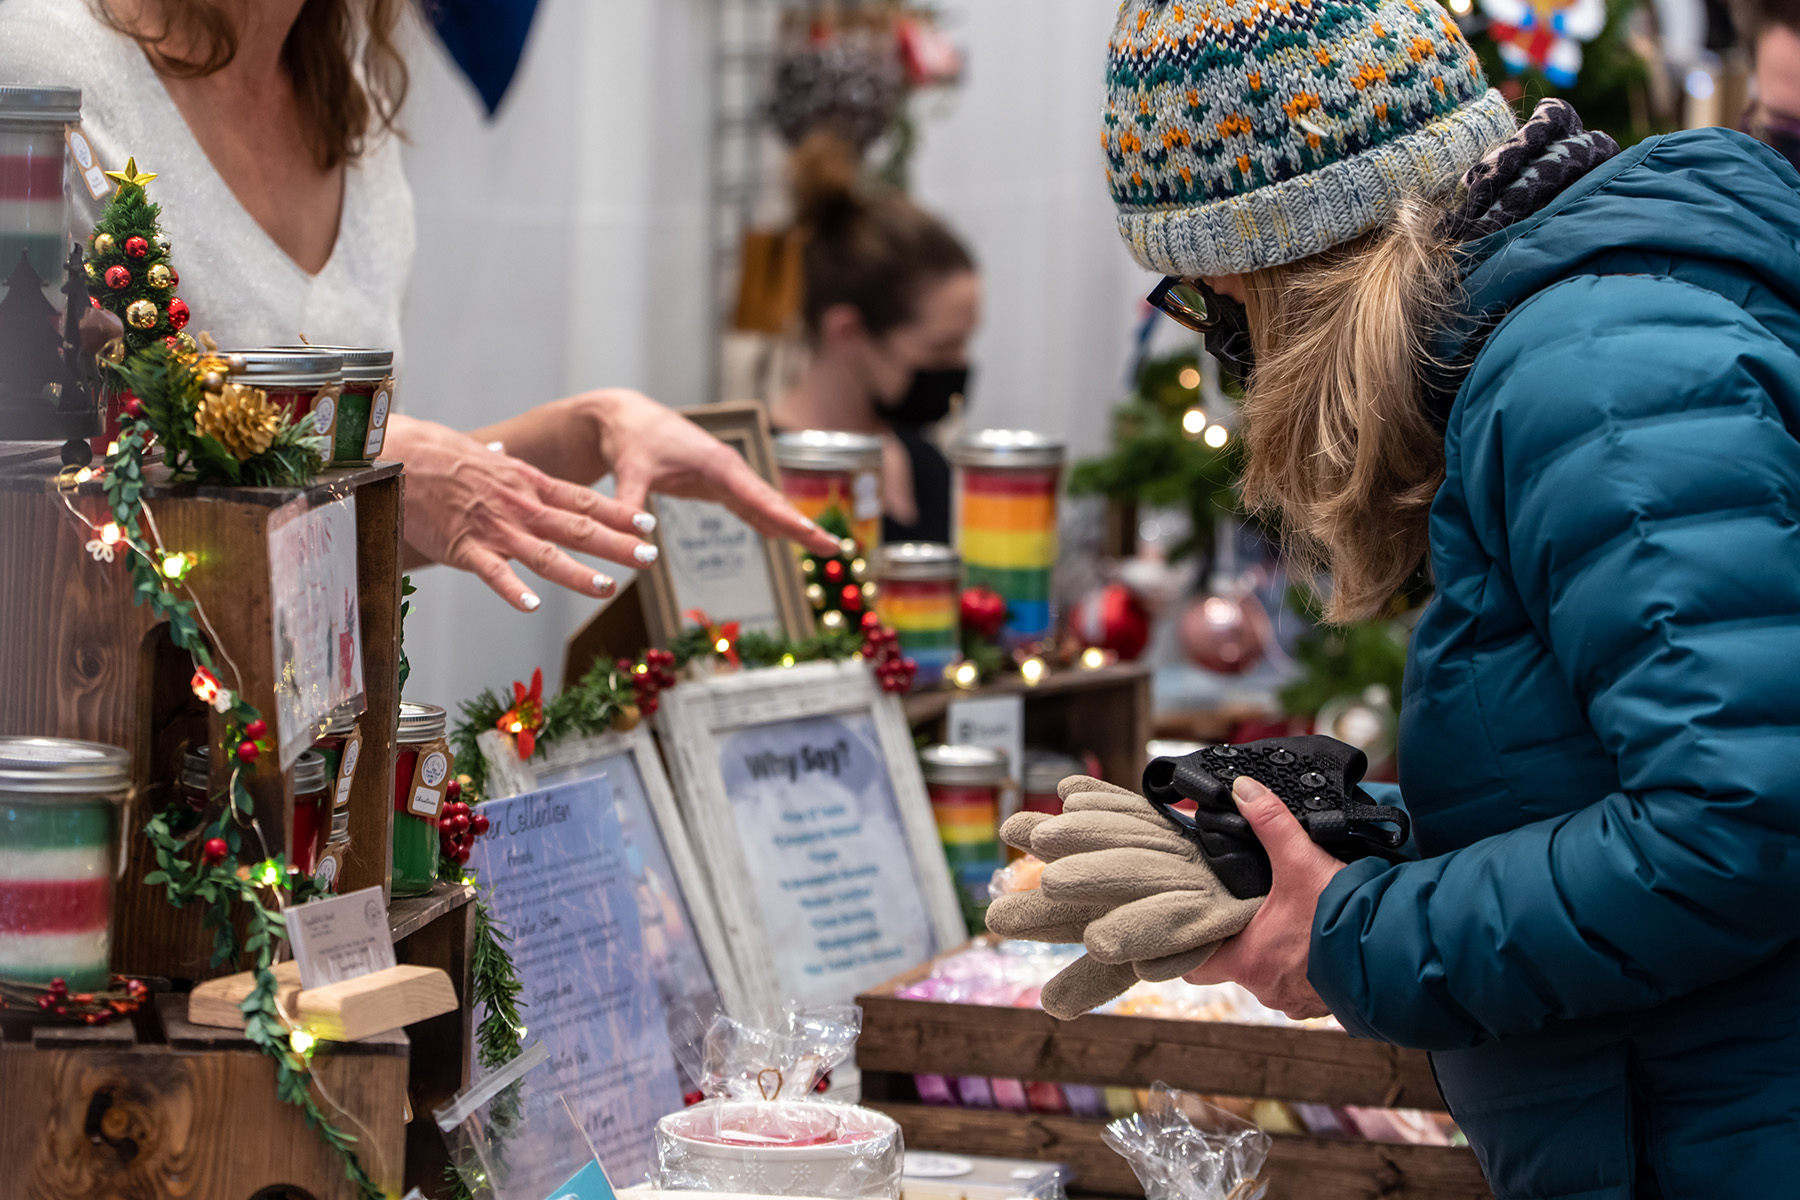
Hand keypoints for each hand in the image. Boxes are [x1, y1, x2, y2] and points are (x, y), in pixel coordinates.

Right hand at [385, 415, 656, 611]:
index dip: (619, 514)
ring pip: (545, 554)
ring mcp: (494, 528)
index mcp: (527, 485)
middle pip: (577, 527)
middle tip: (650, 558)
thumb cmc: (434, 455)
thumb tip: (502, 453)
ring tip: (609, 588)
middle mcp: (520, 506)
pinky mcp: (464, 547)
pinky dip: (513, 589)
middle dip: (616, 545)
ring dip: (578, 573)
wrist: (396, 456)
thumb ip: (498, 463)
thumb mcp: (478, 455)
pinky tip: (533, 606)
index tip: (649, 526)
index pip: (584, 500)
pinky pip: (493, 572)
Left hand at [588, 390, 841, 556]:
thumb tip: (637, 538)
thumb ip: (633, 504)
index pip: (758, 496)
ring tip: (823, 547)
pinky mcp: (714, 486)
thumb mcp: (628, 470)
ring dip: (792, 527)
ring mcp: (724, 478)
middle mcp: (728, 470)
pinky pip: (748, 507)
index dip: (786, 518)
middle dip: (804, 526)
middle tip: (835, 547)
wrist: (623, 418)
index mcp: (717, 463)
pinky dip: (767, 522)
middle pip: (773, 503)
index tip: (811, 533)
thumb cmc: (630, 437)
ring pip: (765, 506)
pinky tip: (782, 537)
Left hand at [1183, 776, 1345, 1018]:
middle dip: (1237, 938)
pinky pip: (1302, 984)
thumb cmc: (1348, 917)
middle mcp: (1268, 988)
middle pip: (1234, 966)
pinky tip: (1311, 939)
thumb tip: (1244, 790)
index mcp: (1249, 961)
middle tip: (1240, 909)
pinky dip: (1303, 964)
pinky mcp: (1325, 1002)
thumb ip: (1270, 822)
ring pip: (1269, 975)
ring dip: (1274, 951)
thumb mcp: (1303, 861)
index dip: (1191, 942)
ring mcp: (1298, 1000)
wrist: (1401, 950)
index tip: (1192, 921)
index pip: (1196, 965)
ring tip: (1279, 920)